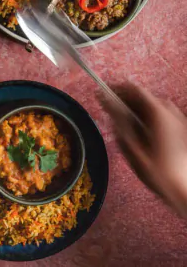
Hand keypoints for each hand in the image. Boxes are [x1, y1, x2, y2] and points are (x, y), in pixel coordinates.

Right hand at [103, 85, 186, 218]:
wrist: (181, 188)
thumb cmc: (154, 169)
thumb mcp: (130, 144)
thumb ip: (117, 118)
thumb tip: (105, 100)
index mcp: (158, 112)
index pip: (132, 88)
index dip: (114, 89)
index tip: (99, 94)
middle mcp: (170, 111)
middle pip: (142, 96)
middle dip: (123, 101)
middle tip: (106, 111)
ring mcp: (176, 119)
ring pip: (149, 106)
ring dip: (133, 110)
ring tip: (119, 123)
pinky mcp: (179, 128)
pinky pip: (157, 115)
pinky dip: (144, 117)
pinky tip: (136, 131)